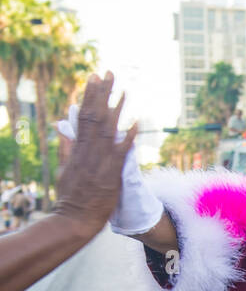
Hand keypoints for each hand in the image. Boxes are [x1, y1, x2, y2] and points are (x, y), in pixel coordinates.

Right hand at [54, 73, 138, 236]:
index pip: (83, 116)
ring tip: (123, 89)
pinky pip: (123, 151)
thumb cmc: (70, 197)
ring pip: (109, 129)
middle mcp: (88, 151)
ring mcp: (100, 162)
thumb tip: (63, 129)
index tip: (93, 78)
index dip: (89, 96)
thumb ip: (66, 148)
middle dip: (102, 93)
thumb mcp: (64, 169)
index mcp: (77, 149)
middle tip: (108, 72)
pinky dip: (130, 137)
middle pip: (95, 116)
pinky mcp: (112, 173)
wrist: (76, 218)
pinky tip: (137, 122)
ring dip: (117, 108)